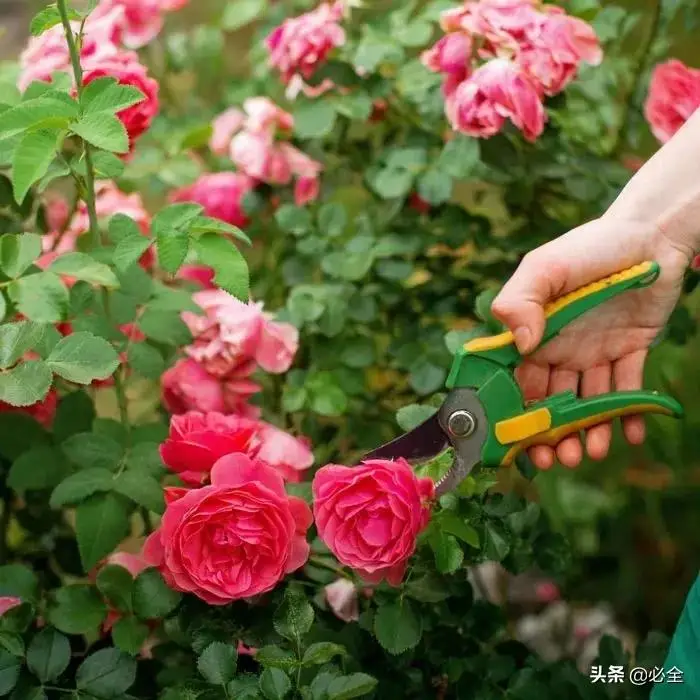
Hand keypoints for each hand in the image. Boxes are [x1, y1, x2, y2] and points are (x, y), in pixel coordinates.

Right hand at [490, 214, 691, 469]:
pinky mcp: (630, 351)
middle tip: (556, 460)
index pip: (516, 380)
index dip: (513, 413)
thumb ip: (521, 301)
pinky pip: (627, 389)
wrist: (650, 234)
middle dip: (550, 433)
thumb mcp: (545, 266)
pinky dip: (628, 413)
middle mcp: (560, 347)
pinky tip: (629, 435)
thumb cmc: (590, 247)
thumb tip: (522, 345)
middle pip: (550, 400)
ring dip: (588, 431)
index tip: (516, 441)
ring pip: (586, 401)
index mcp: (533, 333)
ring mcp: (594, 352)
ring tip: (594, 454)